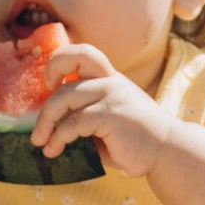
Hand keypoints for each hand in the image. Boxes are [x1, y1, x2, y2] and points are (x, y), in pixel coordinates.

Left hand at [31, 44, 172, 177]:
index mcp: (111, 78)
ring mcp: (112, 95)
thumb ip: (83, 115)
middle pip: (69, 66)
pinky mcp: (111, 114)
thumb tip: (47, 125)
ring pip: (64, 97)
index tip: (50, 84)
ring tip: (40, 143)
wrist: (167, 152)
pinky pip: (73, 122)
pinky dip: (58, 138)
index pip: (83, 52)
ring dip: (45, 122)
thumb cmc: (134, 141)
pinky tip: (54, 150)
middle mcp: (111, 80)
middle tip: (37, 125)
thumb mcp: (107, 120)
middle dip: (46, 95)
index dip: (60, 61)